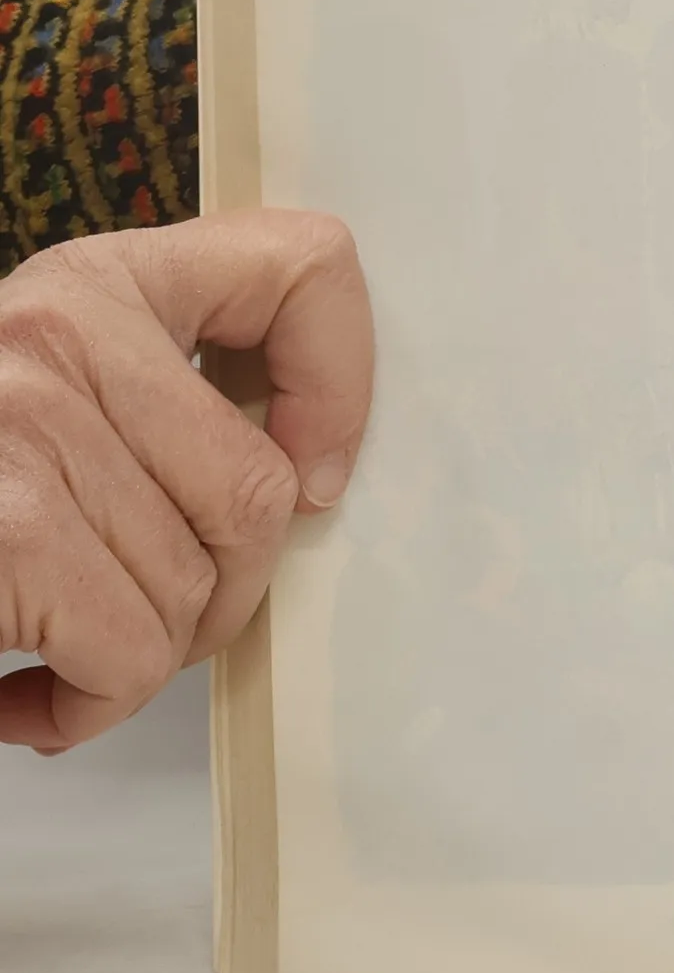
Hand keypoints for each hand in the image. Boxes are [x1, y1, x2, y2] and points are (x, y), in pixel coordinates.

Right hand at [0, 213, 372, 752]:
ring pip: (198, 590)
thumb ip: (153, 405)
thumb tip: (306, 479)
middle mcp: (58, 333)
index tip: (313, 472)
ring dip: (139, 658)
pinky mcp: (9, 529)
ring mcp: (26, 425)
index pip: (301, 265)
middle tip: (134, 619)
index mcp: (87, 285)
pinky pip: (132, 657)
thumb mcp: (42, 407)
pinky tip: (20, 696)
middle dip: (215, 594)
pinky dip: (87, 707)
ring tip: (54, 647)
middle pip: (259, 494)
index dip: (340, 381)